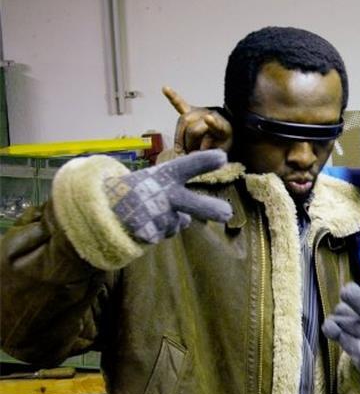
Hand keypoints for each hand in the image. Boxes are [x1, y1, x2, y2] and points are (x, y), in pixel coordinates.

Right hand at [103, 150, 232, 243]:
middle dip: (210, 208)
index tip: (222, 158)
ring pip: (176, 224)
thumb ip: (179, 200)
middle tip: (227, 213)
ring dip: (166, 222)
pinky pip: (160, 235)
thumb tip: (187, 221)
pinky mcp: (143, 231)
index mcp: (164, 175)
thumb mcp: (157, 183)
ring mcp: (153, 213)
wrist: (99, 206)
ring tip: (145, 211)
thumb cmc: (135, 192)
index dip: (204, 162)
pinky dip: (152, 231)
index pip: (186, 166)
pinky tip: (138, 222)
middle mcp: (162, 193)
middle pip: (191, 202)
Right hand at [162, 86, 233, 153]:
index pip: (216, 126)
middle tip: (189, 154)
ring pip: (183, 122)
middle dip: (188, 144)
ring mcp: (200, 113)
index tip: (208, 118)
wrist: (225, 135)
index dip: (212, 123)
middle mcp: (211, 115)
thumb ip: (208, 153)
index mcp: (223, 127)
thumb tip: (193, 153)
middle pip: (193, 128)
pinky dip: (172, 97)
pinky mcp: (190, 111)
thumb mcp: (220, 153)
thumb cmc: (221, 145)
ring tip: (182, 149)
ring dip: (180, 137)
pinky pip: (179, 104)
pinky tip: (165, 89)